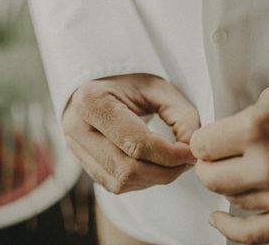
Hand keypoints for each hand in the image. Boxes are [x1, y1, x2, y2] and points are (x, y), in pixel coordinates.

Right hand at [62, 73, 199, 193]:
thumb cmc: (129, 83)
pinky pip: (115, 184)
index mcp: (91, 102)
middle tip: (187, 160)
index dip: (169, 154)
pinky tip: (154, 165)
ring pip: (120, 182)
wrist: (99, 84)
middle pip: (127, 169)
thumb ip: (180, 114)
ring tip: (173, 162)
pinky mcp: (83, 164)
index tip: (192, 151)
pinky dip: (141, 180)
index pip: (136, 143)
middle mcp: (77, 128)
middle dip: (164, 171)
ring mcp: (76, 149)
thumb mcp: (157, 87)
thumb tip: (192, 148)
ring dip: (154, 178)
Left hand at [190, 84, 268, 243]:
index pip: (202, 145)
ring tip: (234, 173)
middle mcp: (266, 165)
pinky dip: (228, 229)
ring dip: (227, 186)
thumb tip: (223, 131)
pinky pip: (251, 234)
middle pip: (209, 176)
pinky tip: (219, 219)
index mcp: (257, 128)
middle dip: (208, 165)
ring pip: (229, 199)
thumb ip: (246, 114)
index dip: (202, 142)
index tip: (207, 141)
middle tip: (214, 158)